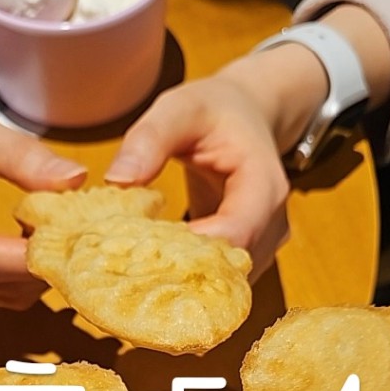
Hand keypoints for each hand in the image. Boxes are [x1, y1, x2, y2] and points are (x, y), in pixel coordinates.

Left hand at [106, 51, 308, 278]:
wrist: (248, 115)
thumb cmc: (213, 110)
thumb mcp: (179, 108)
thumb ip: (149, 138)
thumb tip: (117, 181)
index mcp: (263, 186)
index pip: (233, 235)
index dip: (190, 252)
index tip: (142, 254)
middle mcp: (272, 224)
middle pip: (232, 269)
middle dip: (183, 275)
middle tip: (131, 276)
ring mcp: (265, 245)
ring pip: (228, 283)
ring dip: (187, 282)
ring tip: (141, 276)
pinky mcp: (249, 256)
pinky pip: (223, 280)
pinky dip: (192, 280)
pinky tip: (158, 273)